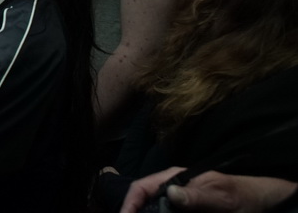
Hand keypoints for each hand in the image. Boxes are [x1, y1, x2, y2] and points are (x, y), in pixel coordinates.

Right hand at [122, 168, 296, 212]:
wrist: (260, 202)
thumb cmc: (242, 195)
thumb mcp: (222, 197)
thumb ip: (197, 195)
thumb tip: (169, 193)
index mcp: (176, 179)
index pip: (142, 187)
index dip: (128, 202)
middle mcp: (172, 189)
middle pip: (143, 201)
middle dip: (134, 212)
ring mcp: (178, 202)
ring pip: (153, 209)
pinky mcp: (184, 211)